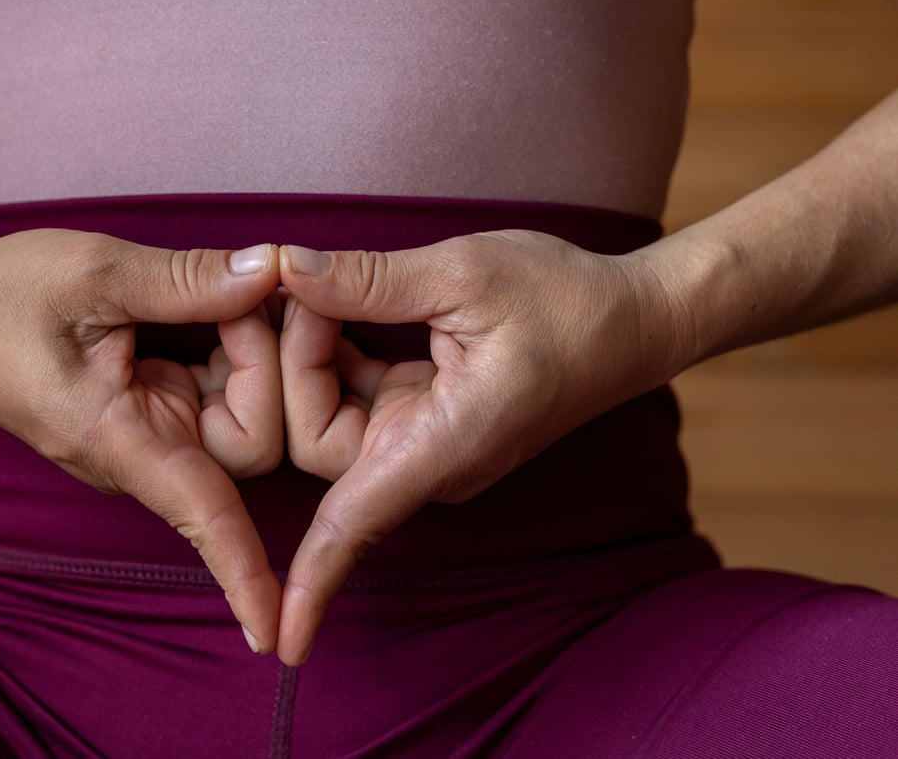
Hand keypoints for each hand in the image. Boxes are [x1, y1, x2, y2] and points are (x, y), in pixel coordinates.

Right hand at [0, 229, 284, 652]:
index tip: (276, 640)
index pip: (201, 515)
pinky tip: (222, 298)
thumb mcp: (92, 274)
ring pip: (247, 409)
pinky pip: (224, 385)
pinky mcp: (157, 405)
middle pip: (254, 439)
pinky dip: (235, 340)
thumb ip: (185, 279)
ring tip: (231, 283)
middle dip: (269, 360)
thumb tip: (270, 271)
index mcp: (117, 440)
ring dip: (253, 344)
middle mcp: (143, 452)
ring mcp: (152, 430)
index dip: (244, 570)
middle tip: (253, 285)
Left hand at [275, 232, 682, 664]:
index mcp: (445, 445)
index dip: (310, 580)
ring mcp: (426, 446)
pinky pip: (353, 398)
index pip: (356, 524)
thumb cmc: (565, 299)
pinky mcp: (424, 422)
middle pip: (314, 439)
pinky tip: (338, 303)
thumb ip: (370, 280)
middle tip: (302, 283)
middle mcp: (430, 462)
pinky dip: (336, 351)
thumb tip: (286, 269)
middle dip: (294, 361)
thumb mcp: (465, 272)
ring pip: (327, 416)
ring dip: (312, 352)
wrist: (632, 320)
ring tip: (318, 285)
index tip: (280, 642)